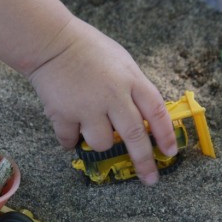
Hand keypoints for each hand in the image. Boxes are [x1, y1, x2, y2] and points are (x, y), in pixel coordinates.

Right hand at [29, 18, 177, 184]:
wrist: (51, 42)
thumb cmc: (89, 49)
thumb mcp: (122, 61)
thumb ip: (134, 87)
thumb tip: (144, 117)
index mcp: (131, 80)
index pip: (156, 112)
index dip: (166, 135)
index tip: (170, 153)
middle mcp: (113, 95)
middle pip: (134, 136)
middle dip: (144, 161)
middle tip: (150, 179)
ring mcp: (87, 107)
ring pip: (102, 143)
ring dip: (99, 141)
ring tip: (91, 128)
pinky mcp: (63, 114)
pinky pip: (70, 141)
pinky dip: (70, 140)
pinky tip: (70, 129)